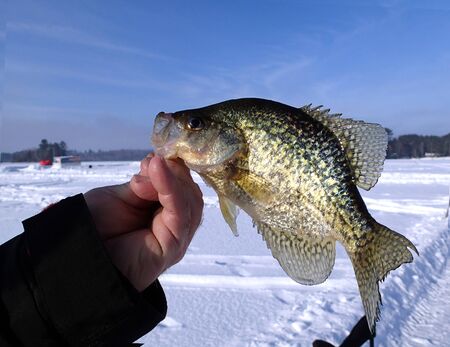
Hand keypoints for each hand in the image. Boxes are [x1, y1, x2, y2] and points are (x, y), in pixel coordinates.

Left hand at [84, 154, 202, 290]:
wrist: (78, 259)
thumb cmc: (96, 228)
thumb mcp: (122, 195)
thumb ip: (145, 184)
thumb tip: (160, 166)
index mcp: (164, 213)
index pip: (182, 186)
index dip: (173, 166)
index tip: (154, 155)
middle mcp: (175, 225)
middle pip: (190, 191)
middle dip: (173, 171)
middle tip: (150, 162)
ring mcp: (177, 237)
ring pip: (190, 200)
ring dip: (172, 178)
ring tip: (151, 165)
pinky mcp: (174, 246)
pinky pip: (181, 214)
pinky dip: (171, 189)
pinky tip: (157, 171)